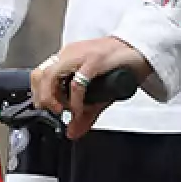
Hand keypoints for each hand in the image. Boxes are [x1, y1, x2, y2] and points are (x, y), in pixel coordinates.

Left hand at [30, 36, 147, 140]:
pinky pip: (77, 82)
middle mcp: (70, 54)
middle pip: (40, 74)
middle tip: (54, 112)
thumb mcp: (98, 92)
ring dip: (52, 97)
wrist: (142, 48)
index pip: (39, 74)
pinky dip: (74, 100)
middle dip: (42, 98)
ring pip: (51, 75)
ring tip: (63, 111)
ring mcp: (81, 56)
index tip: (46, 109)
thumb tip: (71, 133)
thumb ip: (83, 113)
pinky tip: (79, 109)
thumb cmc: (120, 64)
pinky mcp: (95, 60)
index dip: (38, 94)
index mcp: (67, 57)